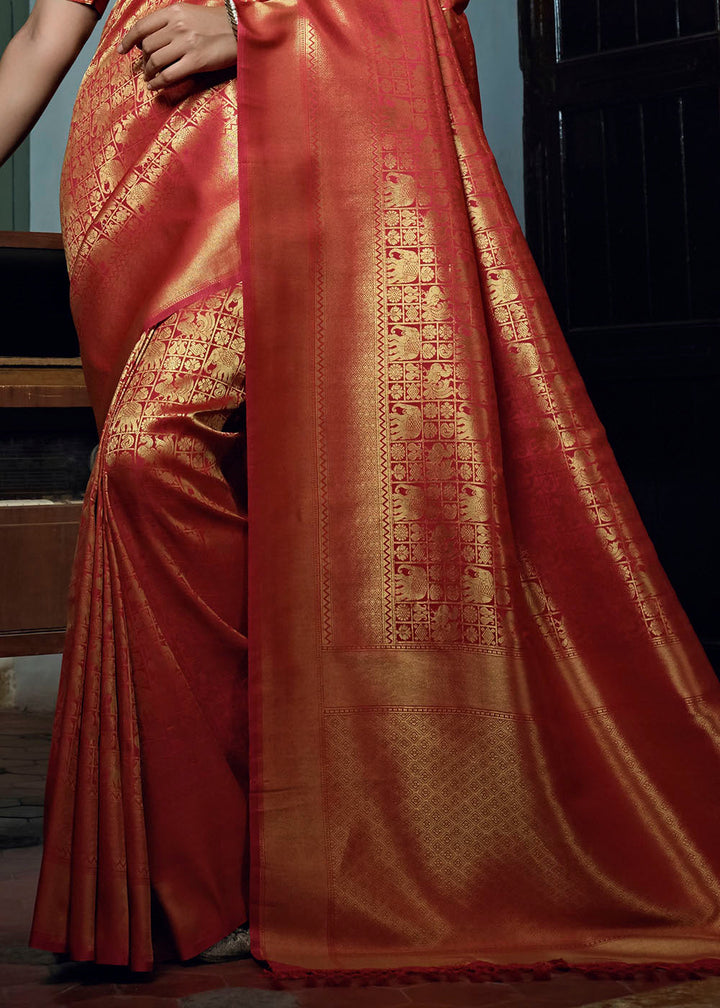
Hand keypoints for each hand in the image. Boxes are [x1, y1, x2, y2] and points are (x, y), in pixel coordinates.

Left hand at [118, 2, 235, 91]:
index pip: (142, 26)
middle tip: (145, 67)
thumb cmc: (215, 23)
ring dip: (149, 72)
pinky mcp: (195, 62)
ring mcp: (185, 44)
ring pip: (155, 61)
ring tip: (150, 78)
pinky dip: (157, 82)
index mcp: (173, 12)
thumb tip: (151, 39)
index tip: (123, 49)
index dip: (128, 40)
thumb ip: (170, 22)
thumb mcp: (188, 13)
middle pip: (147, 46)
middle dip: (143, 60)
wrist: (239, 29)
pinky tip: (154, 86)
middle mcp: (176, 26)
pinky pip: (168, 75)